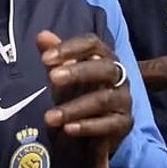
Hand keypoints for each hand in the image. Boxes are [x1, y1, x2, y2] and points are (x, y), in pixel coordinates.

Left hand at [37, 31, 132, 167]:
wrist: (96, 131)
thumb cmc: (79, 95)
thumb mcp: (64, 75)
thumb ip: (56, 56)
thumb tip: (42, 35)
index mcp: (104, 57)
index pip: (92, 44)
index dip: (70, 48)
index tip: (45, 58)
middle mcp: (119, 75)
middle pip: (104, 67)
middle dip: (77, 72)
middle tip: (52, 77)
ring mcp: (124, 100)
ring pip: (103, 99)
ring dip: (75, 107)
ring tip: (49, 117)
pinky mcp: (124, 124)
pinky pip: (109, 124)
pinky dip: (88, 126)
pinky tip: (68, 129)